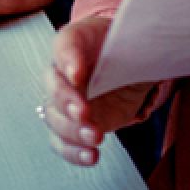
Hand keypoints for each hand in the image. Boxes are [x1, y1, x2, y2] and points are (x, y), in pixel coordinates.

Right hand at [42, 16, 155, 166]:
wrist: (130, 62)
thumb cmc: (122, 44)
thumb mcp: (127, 34)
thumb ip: (126, 38)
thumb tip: (135, 46)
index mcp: (74, 42)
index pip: (64, 46)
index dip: (68, 61)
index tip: (78, 75)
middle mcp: (64, 72)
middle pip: (54, 88)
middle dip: (67, 103)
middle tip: (84, 112)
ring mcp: (67, 101)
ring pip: (55, 118)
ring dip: (72, 131)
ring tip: (96, 137)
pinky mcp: (75, 124)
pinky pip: (64, 141)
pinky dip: (74, 152)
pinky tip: (91, 155)